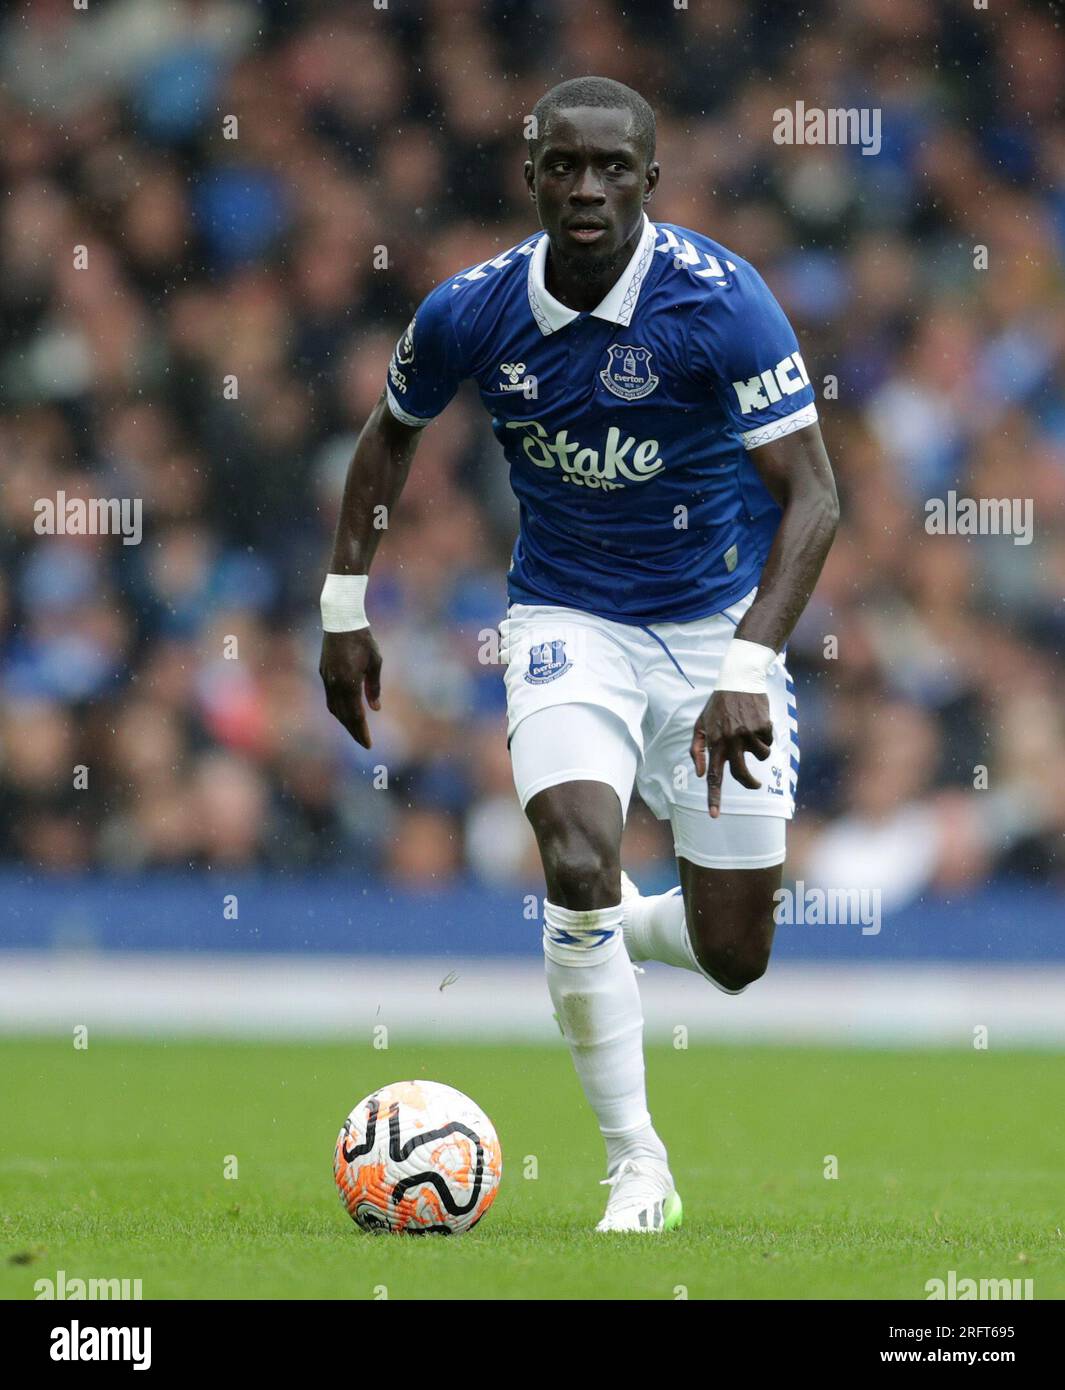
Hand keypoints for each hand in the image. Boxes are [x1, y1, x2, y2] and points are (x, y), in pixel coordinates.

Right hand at [319, 629, 381, 747]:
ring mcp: (327, 679)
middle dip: (354, 731)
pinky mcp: (323, 673)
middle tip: (364, 743)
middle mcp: (335, 684)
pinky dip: (338, 709)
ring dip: (345, 721)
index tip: (368, 745)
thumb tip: (375, 708)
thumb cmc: (363, 639)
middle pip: (344, 715)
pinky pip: (330, 698)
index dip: (362, 731)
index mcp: (349, 682)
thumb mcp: (375, 662)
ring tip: (356, 730)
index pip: (355, 714)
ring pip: (334, 708)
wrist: (340, 620)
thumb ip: (374, 687)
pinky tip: (346, 712)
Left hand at [690, 690, 772, 818]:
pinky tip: (758, 720)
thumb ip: (697, 750)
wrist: (739, 679)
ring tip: (752, 732)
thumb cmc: (718, 705)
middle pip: (742, 775)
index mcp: (714, 742)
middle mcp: (730, 740)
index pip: (713, 776)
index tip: (714, 816)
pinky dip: (766, 734)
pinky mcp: (763, 725)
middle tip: (755, 784)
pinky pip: (769, 741)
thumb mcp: (700, 724)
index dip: (714, 798)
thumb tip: (701, 775)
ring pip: (761, 756)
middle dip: (751, 784)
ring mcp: (747, 733)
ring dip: (760, 749)